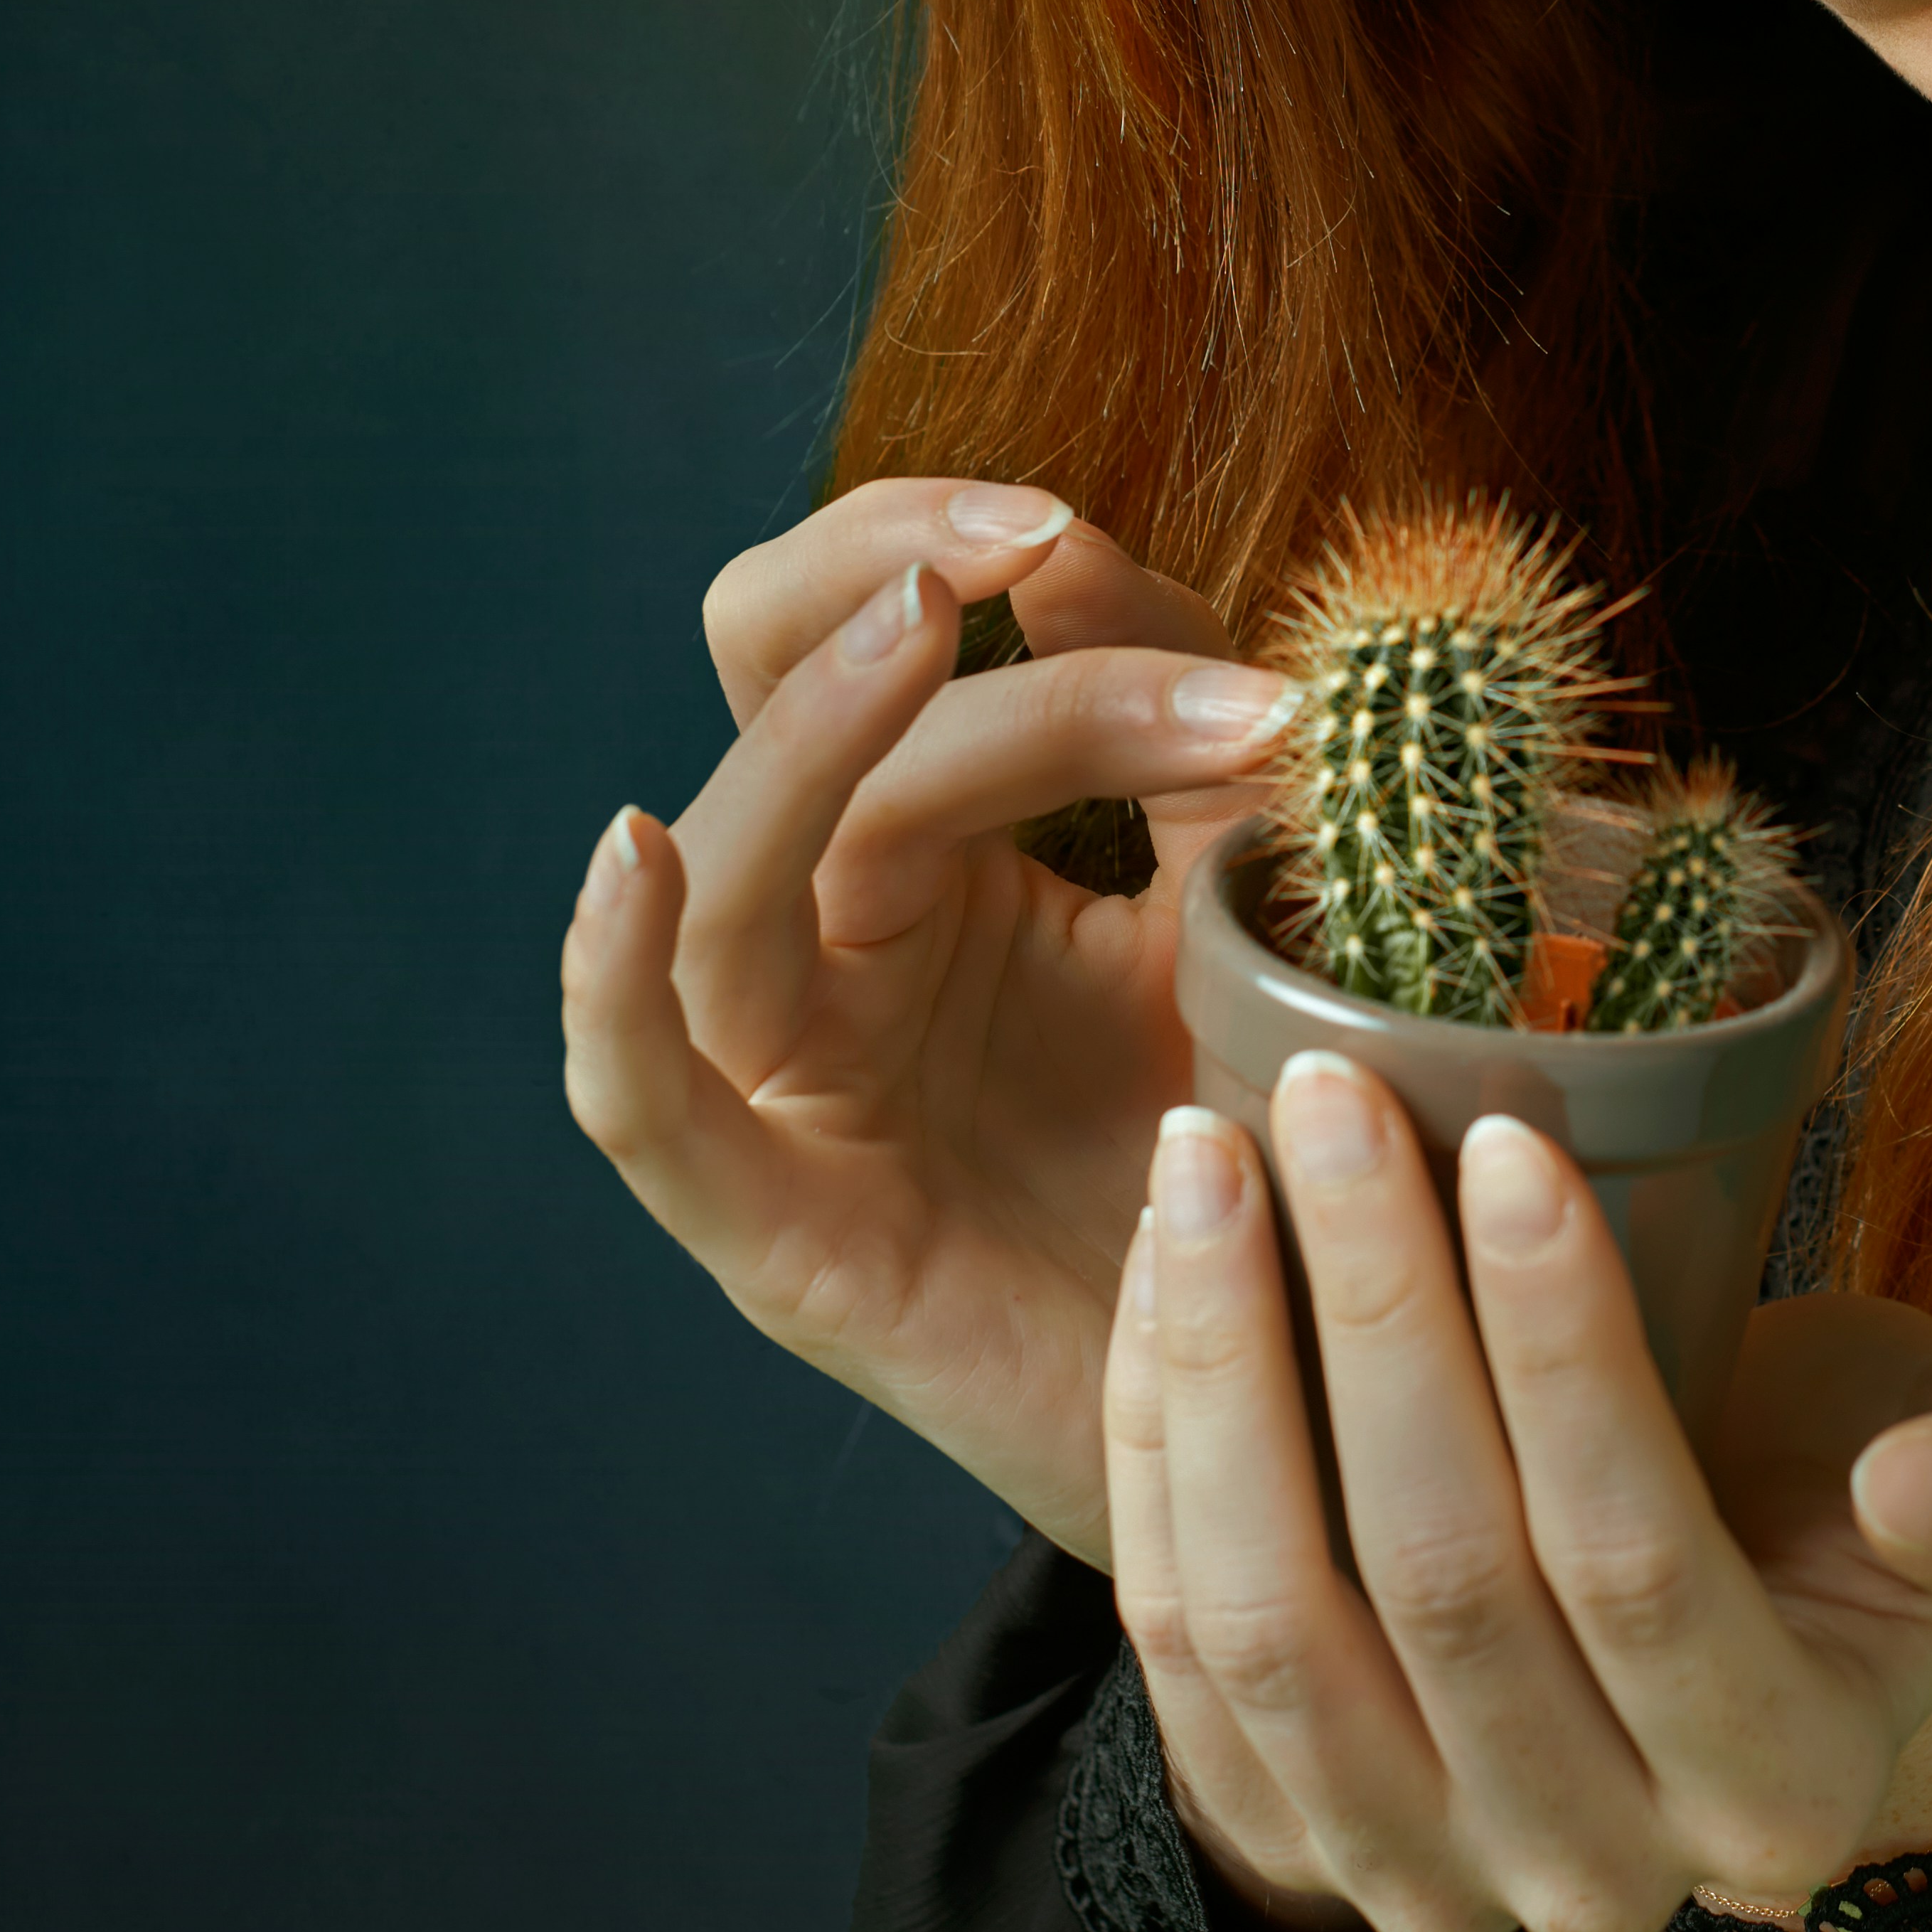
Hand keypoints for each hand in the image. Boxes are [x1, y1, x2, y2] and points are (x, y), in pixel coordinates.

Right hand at [557, 479, 1291, 1559]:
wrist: (1319, 1406)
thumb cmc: (1275, 1141)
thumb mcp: (1242, 895)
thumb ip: (1180, 731)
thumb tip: (1077, 544)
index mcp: (942, 849)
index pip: (879, 622)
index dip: (968, 546)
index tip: (1092, 525)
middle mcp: (842, 944)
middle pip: (771, 694)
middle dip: (880, 581)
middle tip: (1033, 533)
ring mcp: (796, 1085)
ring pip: (740, 871)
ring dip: (825, 732)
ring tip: (930, 630)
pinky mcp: (786, 1235)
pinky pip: (644, 1100)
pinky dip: (612, 979)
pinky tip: (632, 859)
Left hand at [1106, 1053, 1931, 1931]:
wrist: (1760, 1655)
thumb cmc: (1878, 1512)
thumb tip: (1921, 1484)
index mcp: (1782, 1787)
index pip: (1634, 1557)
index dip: (1559, 1346)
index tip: (1503, 1138)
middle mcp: (1597, 1876)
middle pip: (1441, 1580)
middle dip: (1368, 1308)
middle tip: (1323, 1098)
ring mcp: (1428, 1883)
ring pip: (1271, 1629)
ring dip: (1224, 1372)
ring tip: (1206, 1156)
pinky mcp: (1291, 1848)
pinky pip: (1176, 1658)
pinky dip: (1152, 1453)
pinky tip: (1162, 1277)